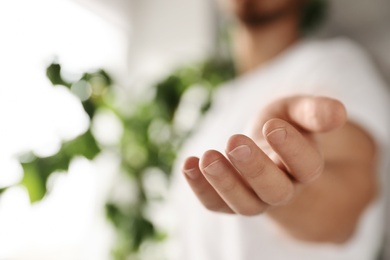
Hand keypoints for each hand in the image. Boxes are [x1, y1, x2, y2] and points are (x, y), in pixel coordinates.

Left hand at [182, 96, 346, 215]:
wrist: (265, 143)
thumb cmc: (284, 124)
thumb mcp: (298, 111)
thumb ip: (315, 111)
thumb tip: (338, 111)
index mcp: (305, 166)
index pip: (306, 166)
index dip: (292, 149)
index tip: (273, 126)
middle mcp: (283, 188)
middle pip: (274, 190)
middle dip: (255, 169)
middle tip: (235, 141)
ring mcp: (255, 197)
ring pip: (244, 204)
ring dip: (224, 183)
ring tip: (207, 157)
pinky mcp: (229, 199)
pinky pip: (216, 204)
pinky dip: (200, 188)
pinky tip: (188, 163)